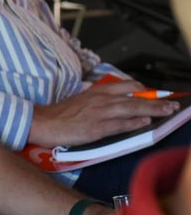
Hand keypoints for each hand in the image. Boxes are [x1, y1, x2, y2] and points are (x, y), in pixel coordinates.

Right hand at [30, 80, 177, 146]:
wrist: (43, 122)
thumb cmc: (60, 114)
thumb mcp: (81, 101)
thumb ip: (98, 101)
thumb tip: (114, 105)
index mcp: (96, 91)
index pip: (126, 86)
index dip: (144, 90)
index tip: (158, 93)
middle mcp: (100, 99)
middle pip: (134, 97)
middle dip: (155, 100)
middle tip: (172, 104)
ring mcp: (99, 113)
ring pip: (131, 108)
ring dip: (152, 109)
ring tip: (167, 111)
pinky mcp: (96, 128)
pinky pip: (120, 124)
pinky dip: (134, 122)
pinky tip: (146, 122)